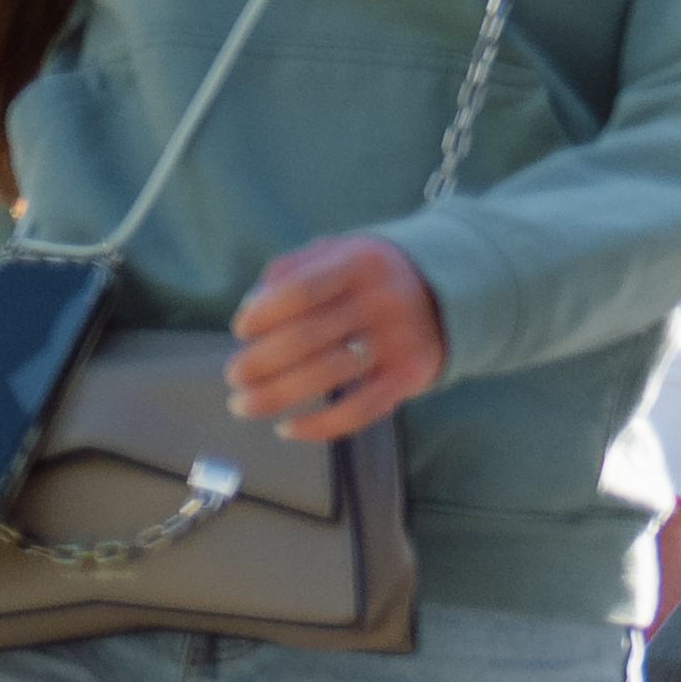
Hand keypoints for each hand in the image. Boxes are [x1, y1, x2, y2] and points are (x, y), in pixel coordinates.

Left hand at [228, 231, 447, 447]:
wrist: (446, 293)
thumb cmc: (368, 276)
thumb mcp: (335, 252)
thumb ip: (289, 270)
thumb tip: (250, 312)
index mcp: (360, 263)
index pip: (299, 291)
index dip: (262, 315)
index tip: (241, 331)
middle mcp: (383, 301)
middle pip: (306, 338)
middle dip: (258, 363)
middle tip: (234, 376)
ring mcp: (400, 341)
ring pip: (327, 377)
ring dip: (275, 396)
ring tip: (245, 404)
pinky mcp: (411, 376)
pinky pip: (360, 409)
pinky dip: (319, 426)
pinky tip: (287, 428)